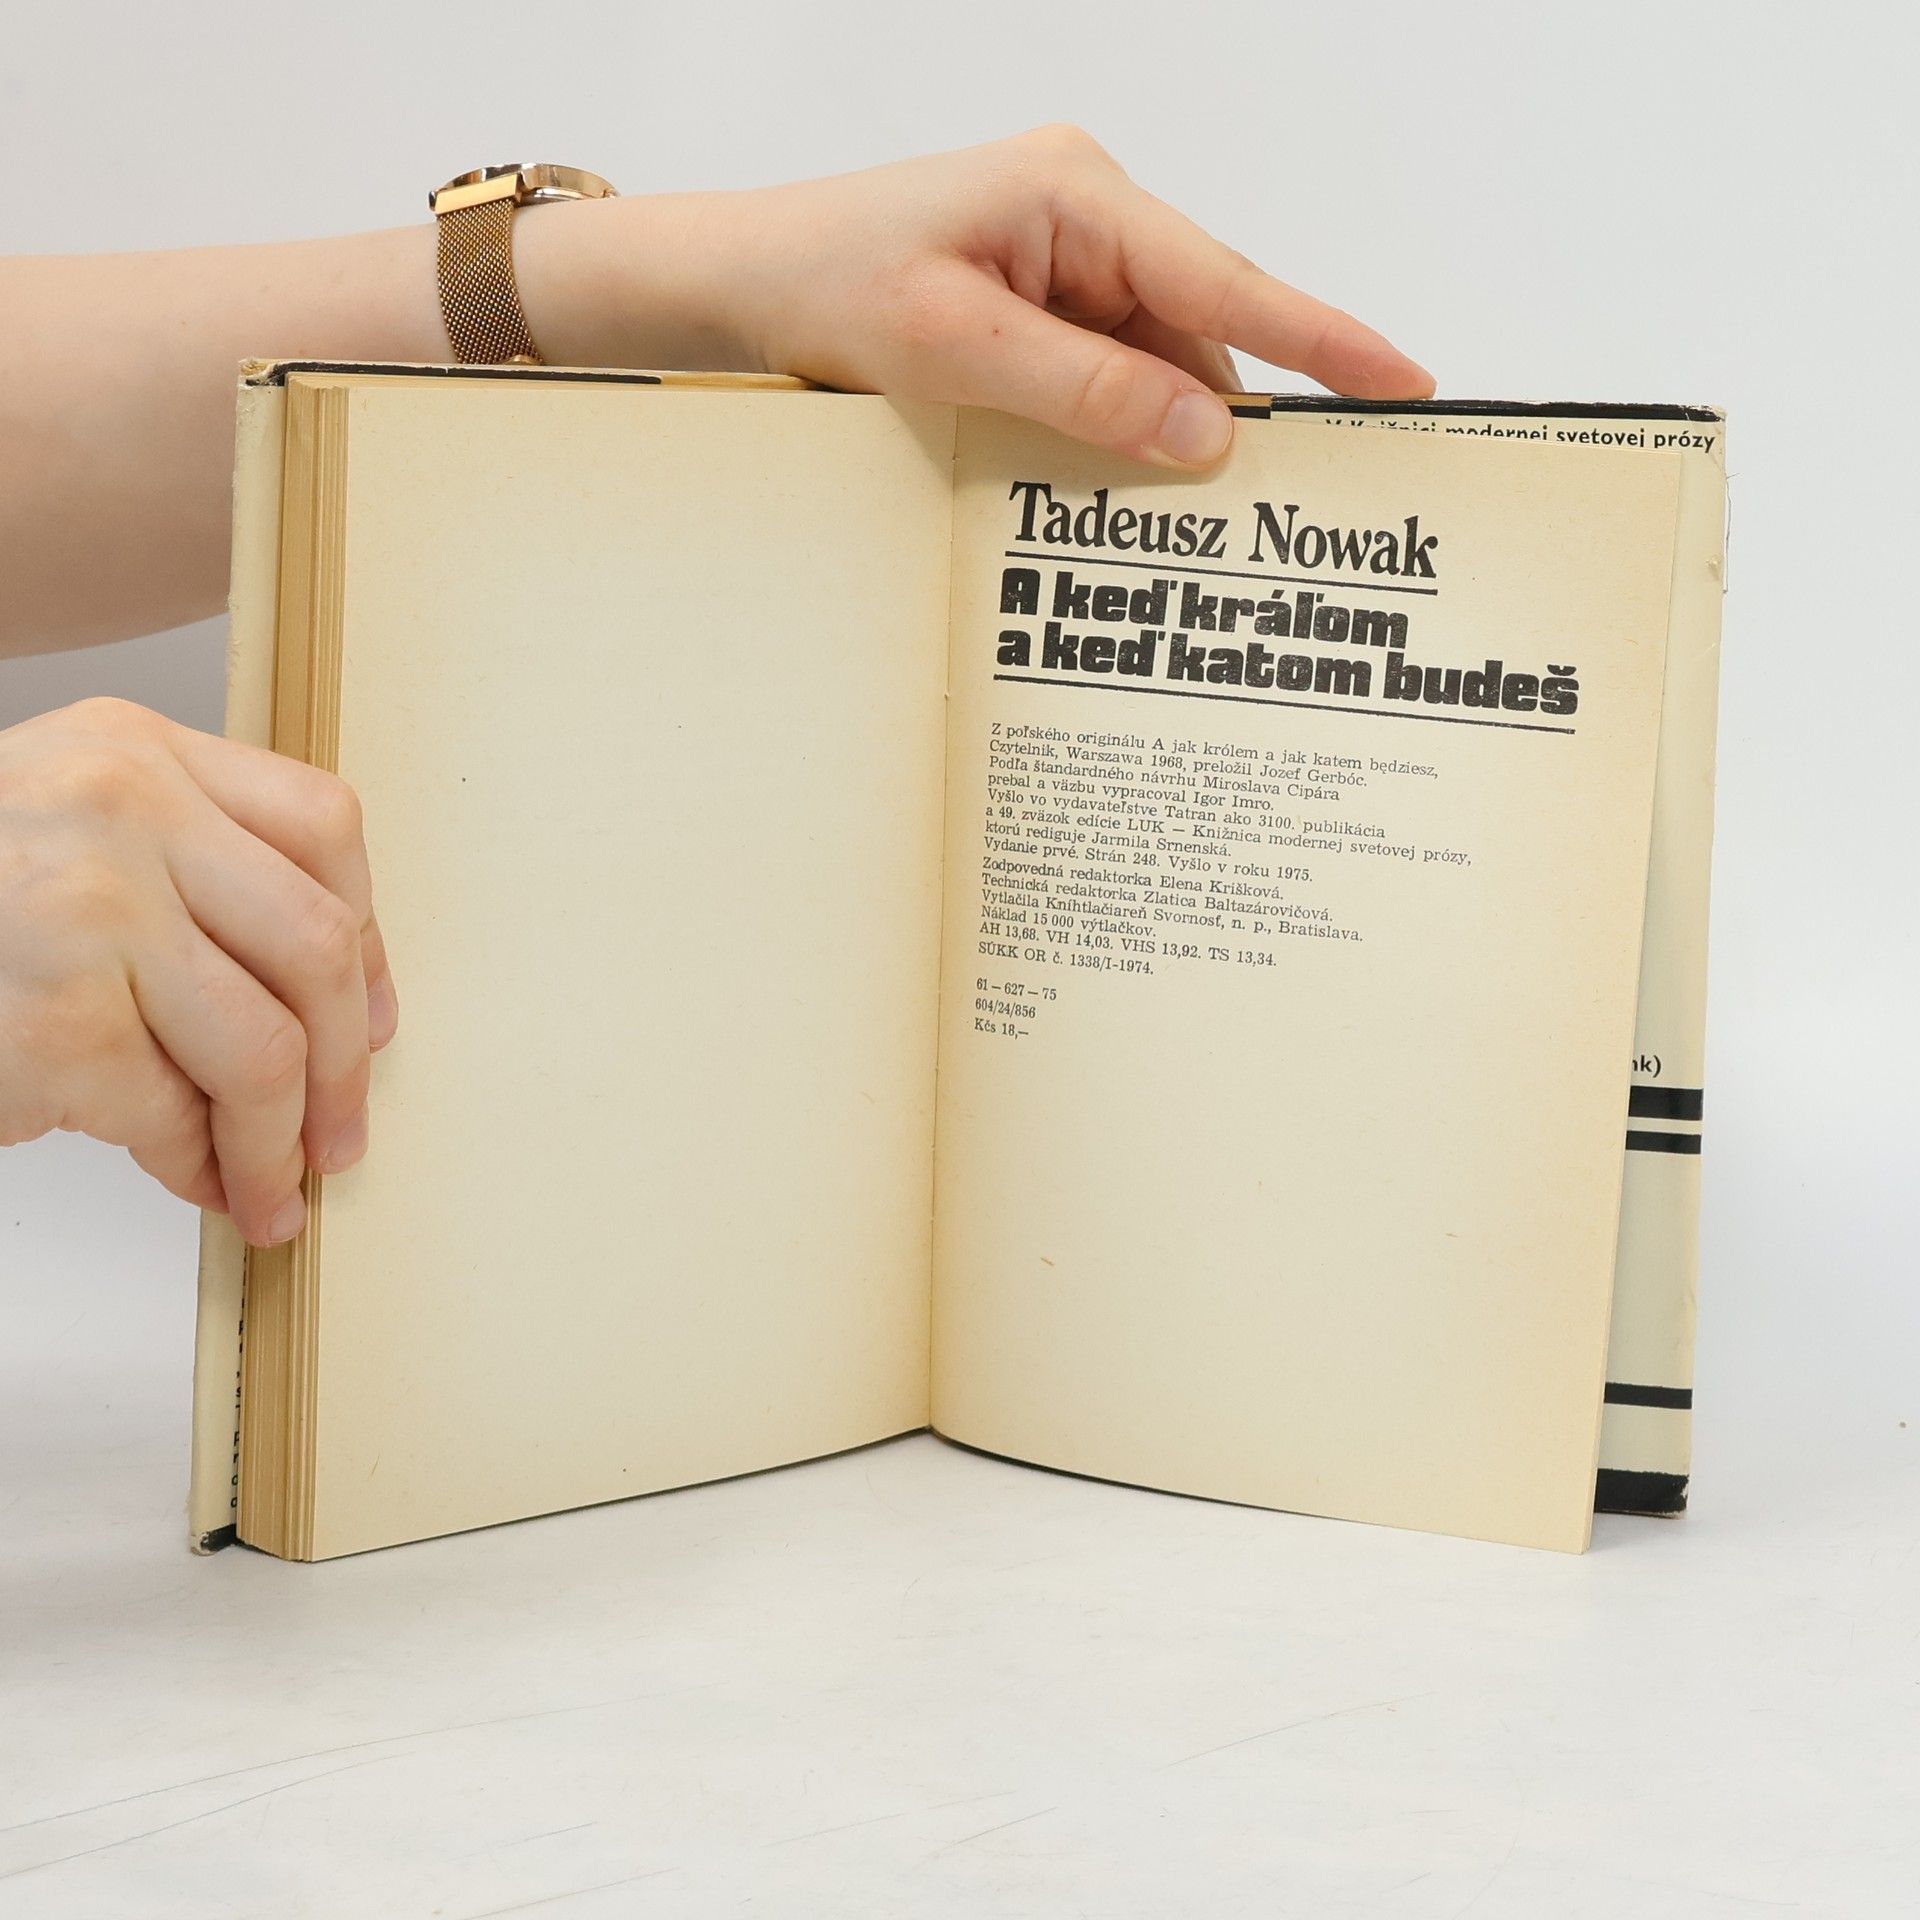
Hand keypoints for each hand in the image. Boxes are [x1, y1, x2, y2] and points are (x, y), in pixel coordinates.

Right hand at [0, 699, 396, 1245]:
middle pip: (318, 944)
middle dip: (342, 1066)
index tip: (370, 1019)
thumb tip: (332, 1006)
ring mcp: (90, 911)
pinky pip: (173, 1114)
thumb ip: (187, 873)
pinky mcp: (56, 1022)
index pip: (323, 827)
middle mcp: (123, 809)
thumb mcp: (65, 828)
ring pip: (265, 1047)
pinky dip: (194, 1166)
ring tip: (272, 1190)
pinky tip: (192, 1180)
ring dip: (277, 1142)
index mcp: (135, 748)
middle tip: (336, 1134)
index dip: (368, 941)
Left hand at [564, 126, 1434, 467]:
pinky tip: (1114, 486)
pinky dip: (1117, 430)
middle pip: (1197, 328)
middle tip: (1286, 508)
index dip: (1321, 339)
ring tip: (1190, 520)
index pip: (1224, 278)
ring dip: (1165, 436)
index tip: (1403, 383)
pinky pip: (1108, 372)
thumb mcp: (954, 345)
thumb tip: (1204, 431)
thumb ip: (1083, 386)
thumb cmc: (825, 285)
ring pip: (1155, 361)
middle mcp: (1085, 216)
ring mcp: (1063, 260)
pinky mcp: (1037, 302)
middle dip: (1231, 417)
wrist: (738, 282)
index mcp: (1077, 194)